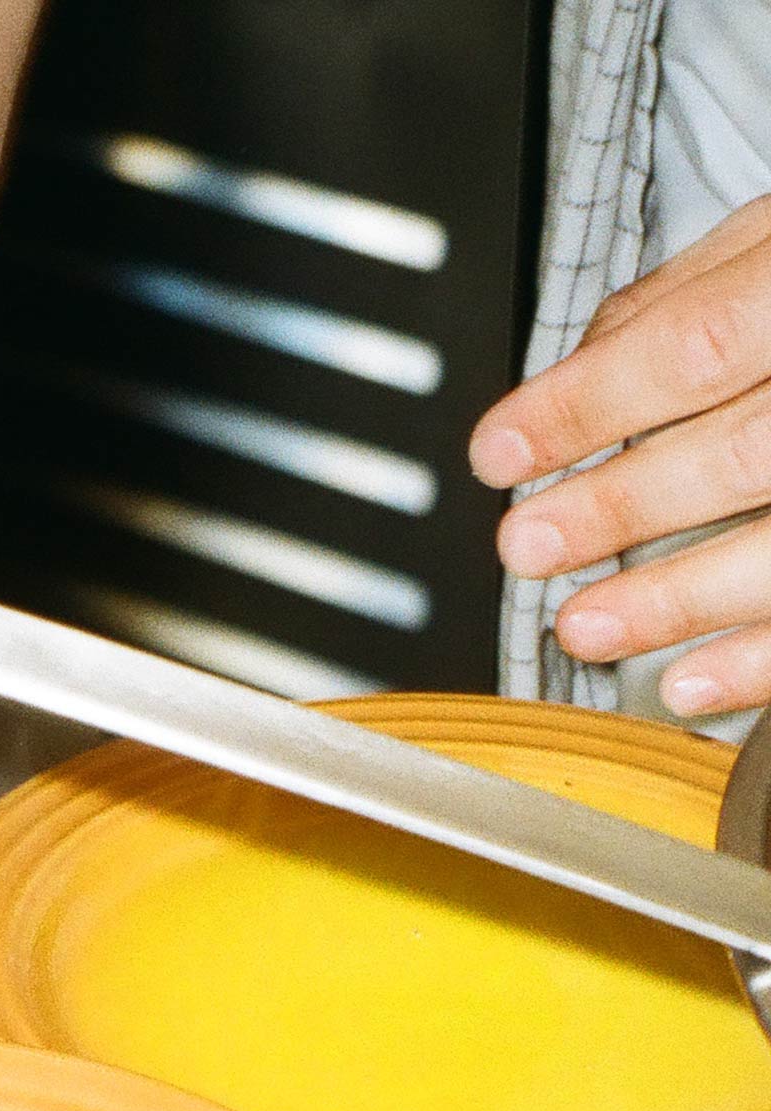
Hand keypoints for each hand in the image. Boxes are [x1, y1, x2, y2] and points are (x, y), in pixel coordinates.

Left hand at [471, 195, 770, 715]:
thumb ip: (693, 292)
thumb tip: (583, 361)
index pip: (697, 344)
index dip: (587, 403)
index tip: (499, 452)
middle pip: (740, 452)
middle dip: (618, 507)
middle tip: (525, 544)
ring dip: (673, 598)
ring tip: (581, 624)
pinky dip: (757, 660)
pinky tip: (685, 684)